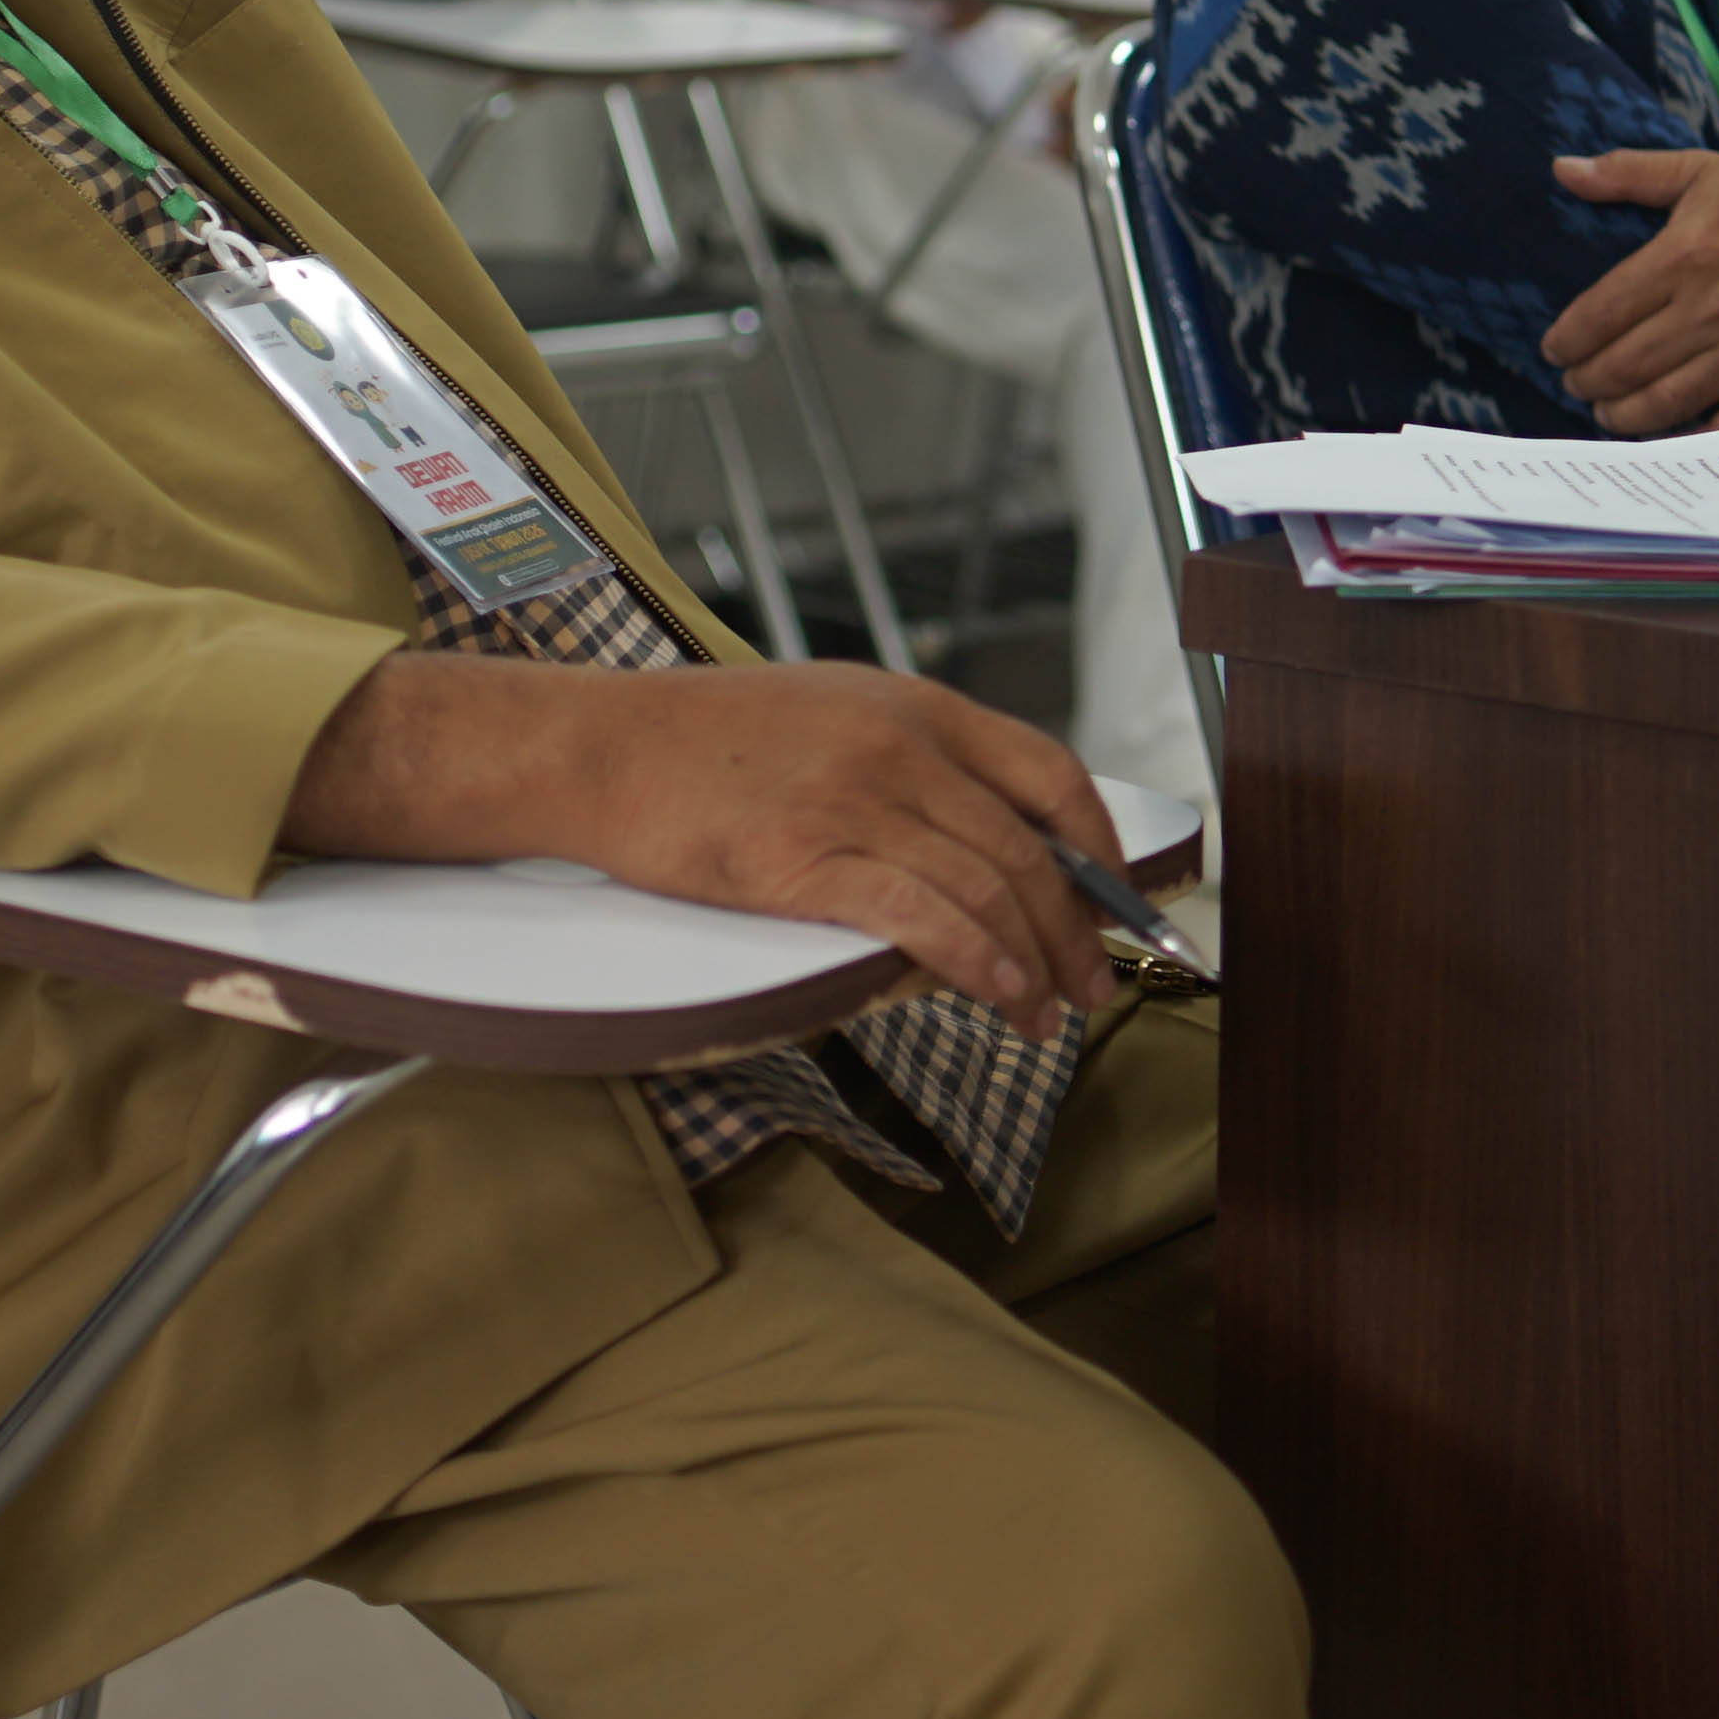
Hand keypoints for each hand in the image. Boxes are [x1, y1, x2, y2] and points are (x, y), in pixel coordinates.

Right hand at [283, 655, 1115, 1025]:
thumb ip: (910, 760)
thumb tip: (985, 838)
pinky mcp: (807, 861)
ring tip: (1052, 1013)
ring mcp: (855, 801)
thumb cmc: (704, 742)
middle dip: (1080, 928)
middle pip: (1029, 847)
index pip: (1049, 774)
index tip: (1118, 900)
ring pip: (988, 888)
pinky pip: (926, 918)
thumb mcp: (830, 714)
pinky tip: (1005, 999)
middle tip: (1096, 983)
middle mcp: (900, 746)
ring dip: (1039, 962)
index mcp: (914, 705)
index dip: (1102, 846)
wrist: (601, 748)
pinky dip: (983, 964)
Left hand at [1541, 149, 1718, 435]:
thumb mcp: (1704, 170)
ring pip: (1663, 403)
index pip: (1599, 315)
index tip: (1556, 350)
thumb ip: (1629, 173)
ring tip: (1608, 412)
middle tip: (1577, 383)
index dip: (1567, 342)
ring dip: (1622, 416)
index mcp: (1682, 257)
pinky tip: (1667, 435)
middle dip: (1586, 382)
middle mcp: (1709, 310)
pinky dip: (1689, 438)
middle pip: (1622, 366)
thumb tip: (1562, 170)